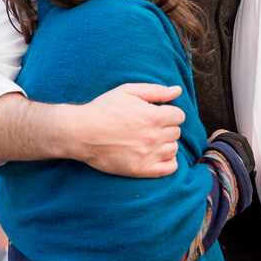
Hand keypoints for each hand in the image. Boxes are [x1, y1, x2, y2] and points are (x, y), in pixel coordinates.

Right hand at [62, 83, 185, 177]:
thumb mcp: (128, 91)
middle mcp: (153, 137)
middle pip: (176, 132)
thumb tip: (178, 90)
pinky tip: (158, 154)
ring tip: (151, 139)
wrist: (80, 133)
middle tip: (150, 126)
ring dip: (166, 143)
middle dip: (166, 127)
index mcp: (152, 116)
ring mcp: (146, 155)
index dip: (170, 113)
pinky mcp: (139, 170)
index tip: (158, 114)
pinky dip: (169, 162)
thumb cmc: (103, 109)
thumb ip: (156, 91)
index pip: (179, 116)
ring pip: (173, 149)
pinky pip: (169, 168)